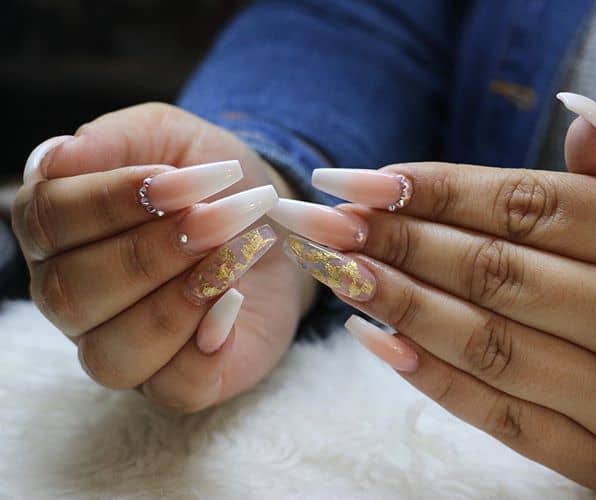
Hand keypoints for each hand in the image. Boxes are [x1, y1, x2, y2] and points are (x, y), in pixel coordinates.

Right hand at [12, 103, 315, 412]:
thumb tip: (58, 157)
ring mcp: (121, 345)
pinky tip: (234, 302)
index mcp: (58, 232)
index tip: (180, 177)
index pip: (48, 221)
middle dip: (156, 250)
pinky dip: (204, 348)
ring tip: (238, 252)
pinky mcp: (178, 379)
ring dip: (180, 299)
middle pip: (73, 293)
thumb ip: (115, 140)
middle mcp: (75, 298)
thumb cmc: (211, 179)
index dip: (113, 199)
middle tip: (223, 215)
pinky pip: (173, 388)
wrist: (271, 218)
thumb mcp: (170, 136)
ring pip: (112, 354)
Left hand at [271, 94, 595, 493]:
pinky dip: (431, 377)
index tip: (358, 181)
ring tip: (334, 270)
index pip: (528, 207)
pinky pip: (500, 416)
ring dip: (399, 303)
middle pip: (494, 270)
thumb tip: (580, 115)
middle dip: (397, 241)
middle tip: (323, 221)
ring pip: (486, 342)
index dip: (436, 190)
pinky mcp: (595, 457)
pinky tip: (373, 341)